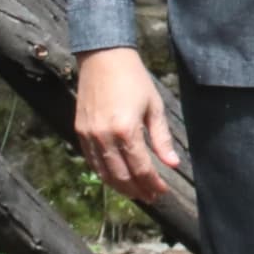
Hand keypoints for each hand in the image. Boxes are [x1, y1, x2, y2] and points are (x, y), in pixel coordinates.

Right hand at [72, 47, 180, 203]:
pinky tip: (117, 178)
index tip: (163, 191)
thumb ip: (161, 138)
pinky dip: (105, 174)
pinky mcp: (80, 131)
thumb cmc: (134, 79)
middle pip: (121, 176)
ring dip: (121, 187)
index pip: (141, 168)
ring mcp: (89, 135)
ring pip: (104, 173)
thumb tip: (173, 164)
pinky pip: (92, 161)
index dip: (153, 184)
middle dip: (138, 190)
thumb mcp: (154, 106)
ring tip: (136, 192)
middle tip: (151, 197)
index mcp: (126, 129)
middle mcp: (104, 137)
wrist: (103, 57)